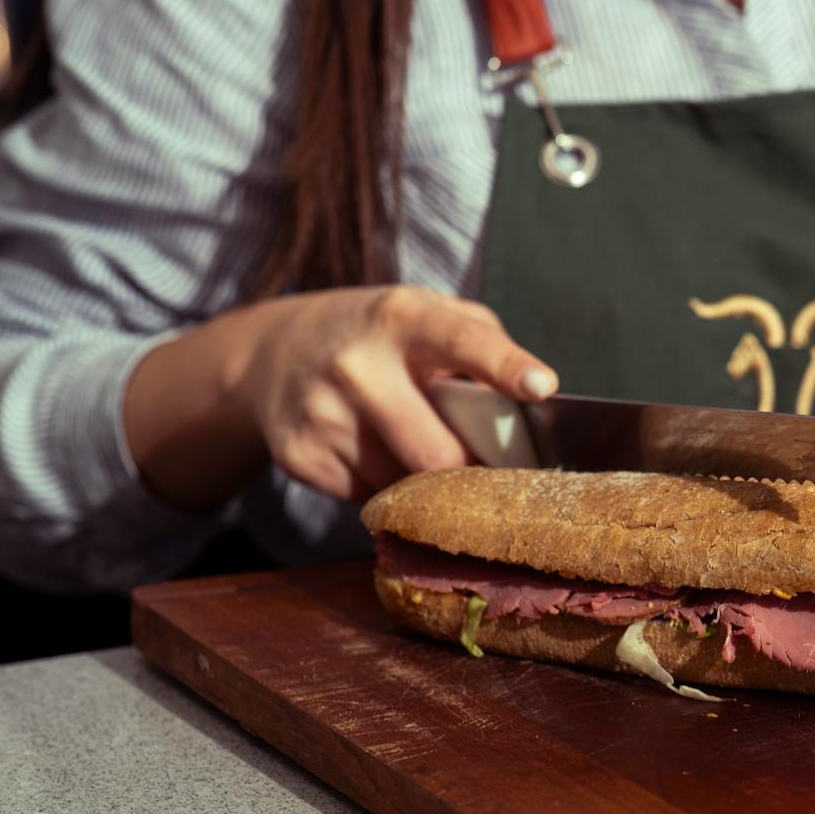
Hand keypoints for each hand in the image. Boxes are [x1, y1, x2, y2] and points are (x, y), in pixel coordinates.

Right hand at [232, 285, 556, 499]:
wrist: (272, 352)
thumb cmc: (378, 335)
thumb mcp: (427, 313)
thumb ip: (483, 344)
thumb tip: (530, 399)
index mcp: (402, 317)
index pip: (461, 341)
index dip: (504, 365)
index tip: (542, 386)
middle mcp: (357, 363)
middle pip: (439, 453)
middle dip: (471, 468)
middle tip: (483, 464)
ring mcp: (322, 413)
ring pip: (406, 487)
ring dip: (424, 479)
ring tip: (411, 443)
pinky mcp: (299, 455)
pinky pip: (370, 499)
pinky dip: (385, 487)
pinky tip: (371, 453)